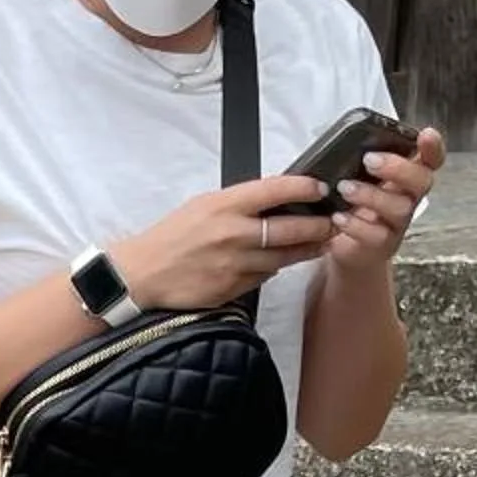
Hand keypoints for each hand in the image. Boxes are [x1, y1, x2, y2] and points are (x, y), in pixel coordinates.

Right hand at [114, 177, 335, 311]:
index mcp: (226, 205)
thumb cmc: (171, 236)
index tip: (322, 188)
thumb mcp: (203, 205)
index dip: (307, 188)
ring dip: (307, 250)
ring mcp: (235, 263)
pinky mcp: (233, 288)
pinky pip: (265, 277)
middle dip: (319, 225)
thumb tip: (275, 197)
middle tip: (334, 222)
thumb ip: (239, 202)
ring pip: (285, 257)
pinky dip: (276, 268)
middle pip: (292, 227)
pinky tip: (282, 262)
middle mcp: (234, 233)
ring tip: (322, 243)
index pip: (278, 189)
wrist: (142, 274)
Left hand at [330, 128, 446, 269]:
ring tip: (344, 188)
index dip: (433, 147)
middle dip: (398, 168)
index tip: (426, 134)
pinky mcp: (383, 244)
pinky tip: (338, 217)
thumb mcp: (360, 177)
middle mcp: (409, 197)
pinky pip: (376, 235)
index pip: (432, 159)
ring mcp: (398, 223)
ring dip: (371, 195)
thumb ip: (364, 160)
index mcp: (408, 175)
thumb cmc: (357, 203)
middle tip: (369, 160)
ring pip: (399, 208)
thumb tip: (348, 137)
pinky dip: (356, 225)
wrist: (348, 248)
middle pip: (421, 181)